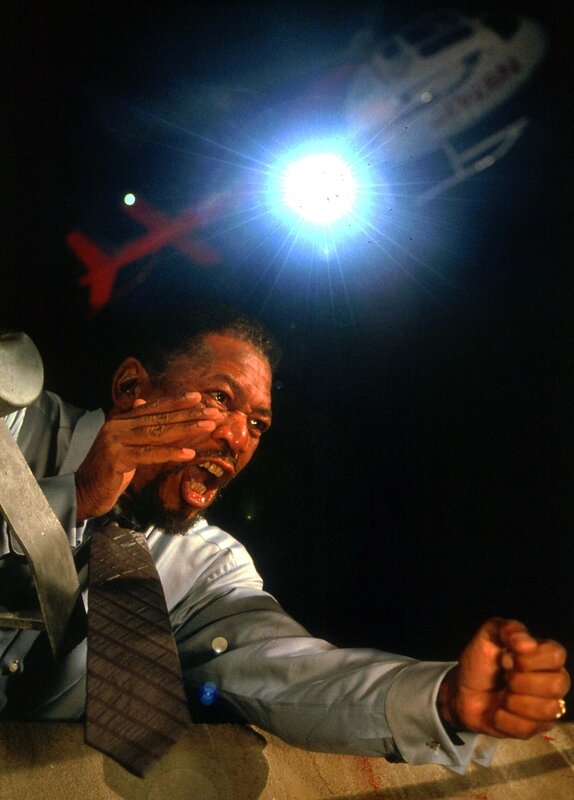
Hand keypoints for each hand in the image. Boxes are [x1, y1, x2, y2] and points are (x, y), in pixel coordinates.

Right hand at [75, 392, 220, 520]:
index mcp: (121, 420)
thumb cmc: (108, 470)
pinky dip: (170, 453)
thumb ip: (135, 424)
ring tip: (208, 426)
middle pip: (160, 418)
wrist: (82, 492)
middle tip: (214, 412)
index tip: (198, 398)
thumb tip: (143, 402)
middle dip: (189, 414)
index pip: (153, 408)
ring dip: (186, 429)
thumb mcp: (123, 443)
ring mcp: (116, 441)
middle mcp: (118, 426)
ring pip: (157, 433)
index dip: (176, 402)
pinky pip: (149, 454)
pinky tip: (189, 453)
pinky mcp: (116, 459)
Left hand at [438, 618, 569, 738]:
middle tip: (504, 677)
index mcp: (544, 655)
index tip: (506, 658)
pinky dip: (504, 719)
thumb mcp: (488, 636)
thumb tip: (528, 644)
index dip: (529, 658)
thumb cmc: (480, 663)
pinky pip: (528, 729)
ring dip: (514, 701)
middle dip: (521, 681)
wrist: (462, 692)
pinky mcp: (534, 729)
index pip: (556, 655)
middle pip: (557, 684)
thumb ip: (508, 629)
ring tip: (501, 695)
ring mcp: (546, 708)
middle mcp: (552, 681)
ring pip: (547, 709)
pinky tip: (497, 711)